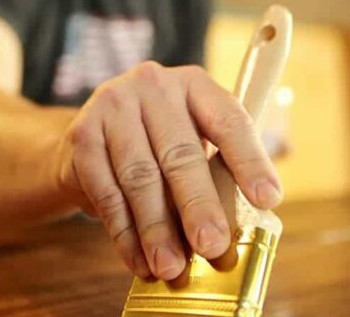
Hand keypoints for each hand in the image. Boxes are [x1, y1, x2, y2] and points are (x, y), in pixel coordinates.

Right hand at [53, 61, 282, 280]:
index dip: (250, 161)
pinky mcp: (81, 135)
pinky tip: (139, 260)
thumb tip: (258, 213)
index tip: (268, 198)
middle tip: (213, 246)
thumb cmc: (155, 143)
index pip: (228, 120)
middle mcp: (153, 86)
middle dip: (199, 206)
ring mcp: (112, 107)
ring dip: (158, 229)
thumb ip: (221, 167)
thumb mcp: (192, 138)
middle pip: (180, 153)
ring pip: (140, 178)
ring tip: (172, 266)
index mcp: (194, 84)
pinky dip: (125, 233)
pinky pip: (107, 192)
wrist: (86, 138)